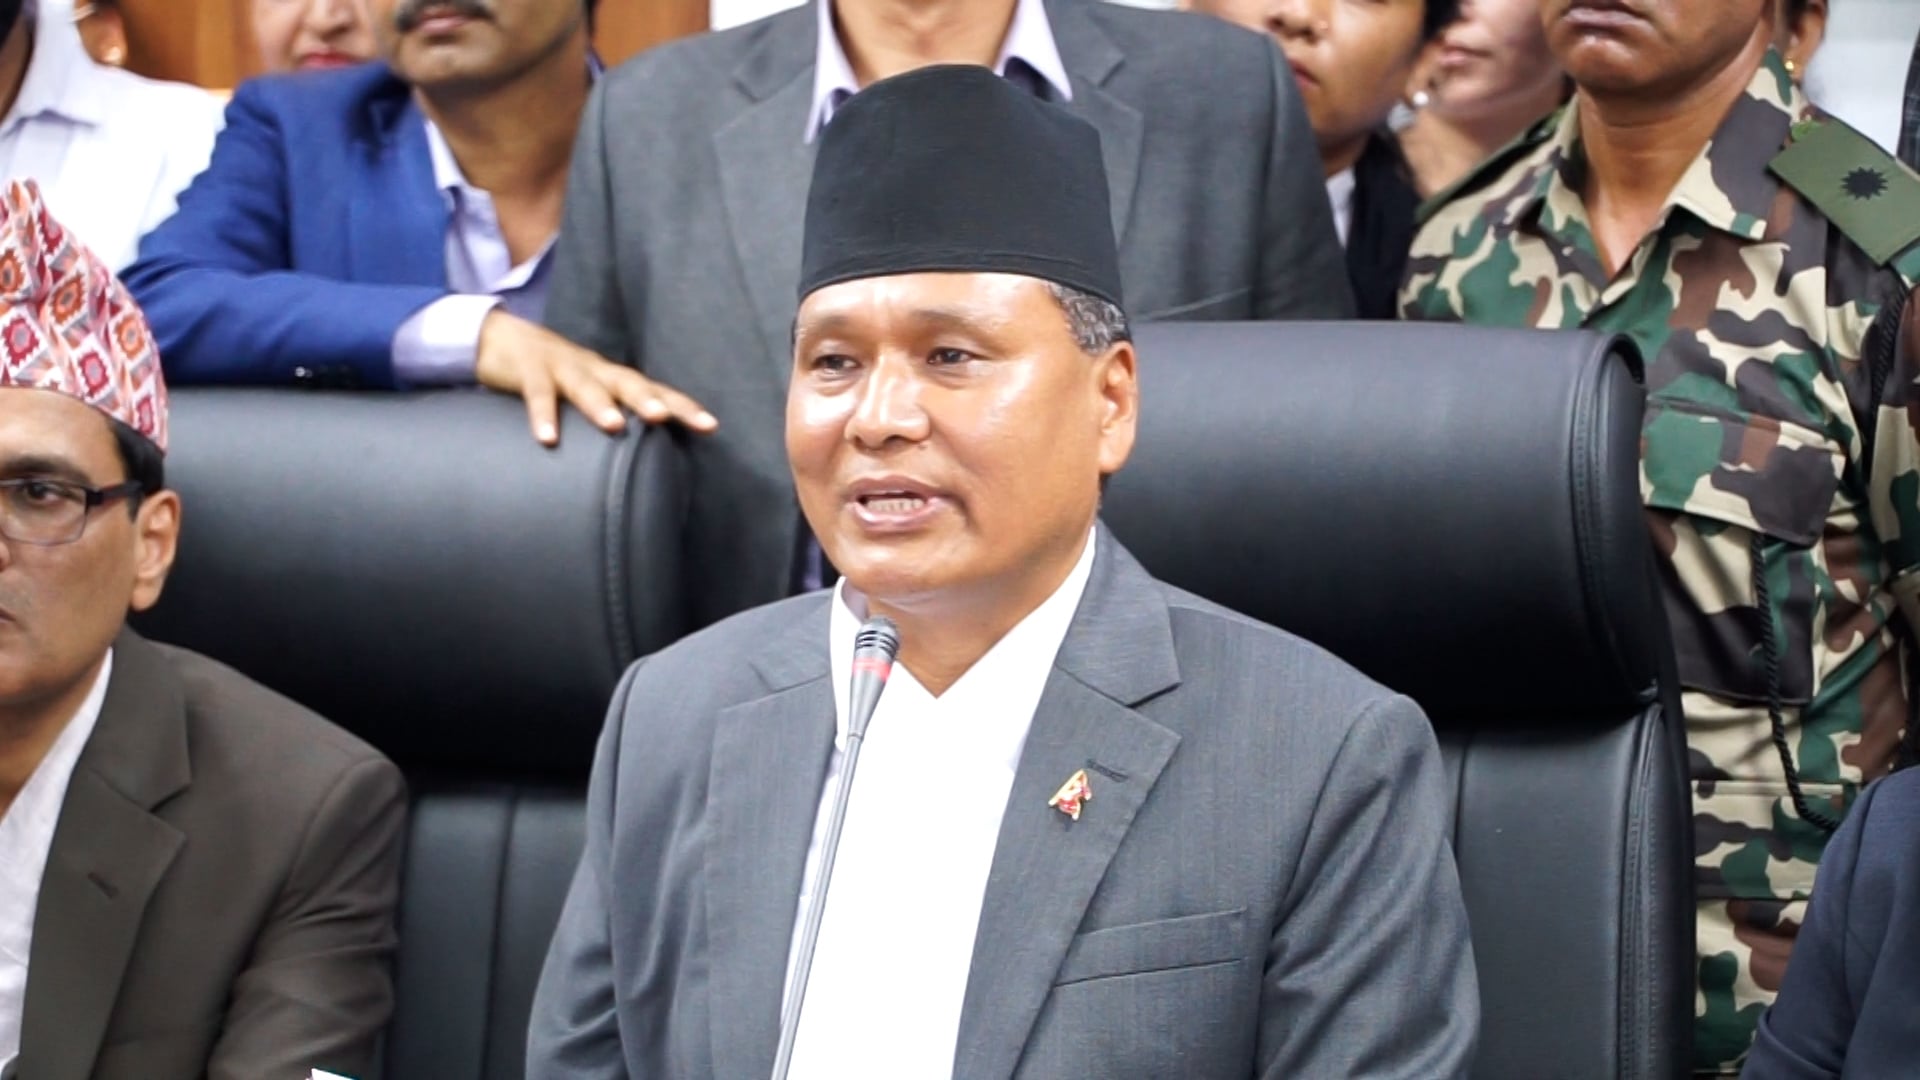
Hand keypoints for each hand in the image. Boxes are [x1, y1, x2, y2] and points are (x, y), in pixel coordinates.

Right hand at [475, 309, 716, 444]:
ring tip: (614, 427)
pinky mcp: (529, 370)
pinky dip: (543, 415)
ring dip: (600, 404)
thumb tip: (646, 461)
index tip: (711, 426)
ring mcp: (562, 367)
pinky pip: (538, 393)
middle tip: (665, 418)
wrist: (503, 338)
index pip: (656, 391)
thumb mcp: (589, 395)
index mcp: (614, 379)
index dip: (683, 406)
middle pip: (628, 382)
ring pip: (585, 385)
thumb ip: (613, 419)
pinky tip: (548, 440)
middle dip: (649, 400)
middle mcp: (595, 370)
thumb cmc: (556, 377)